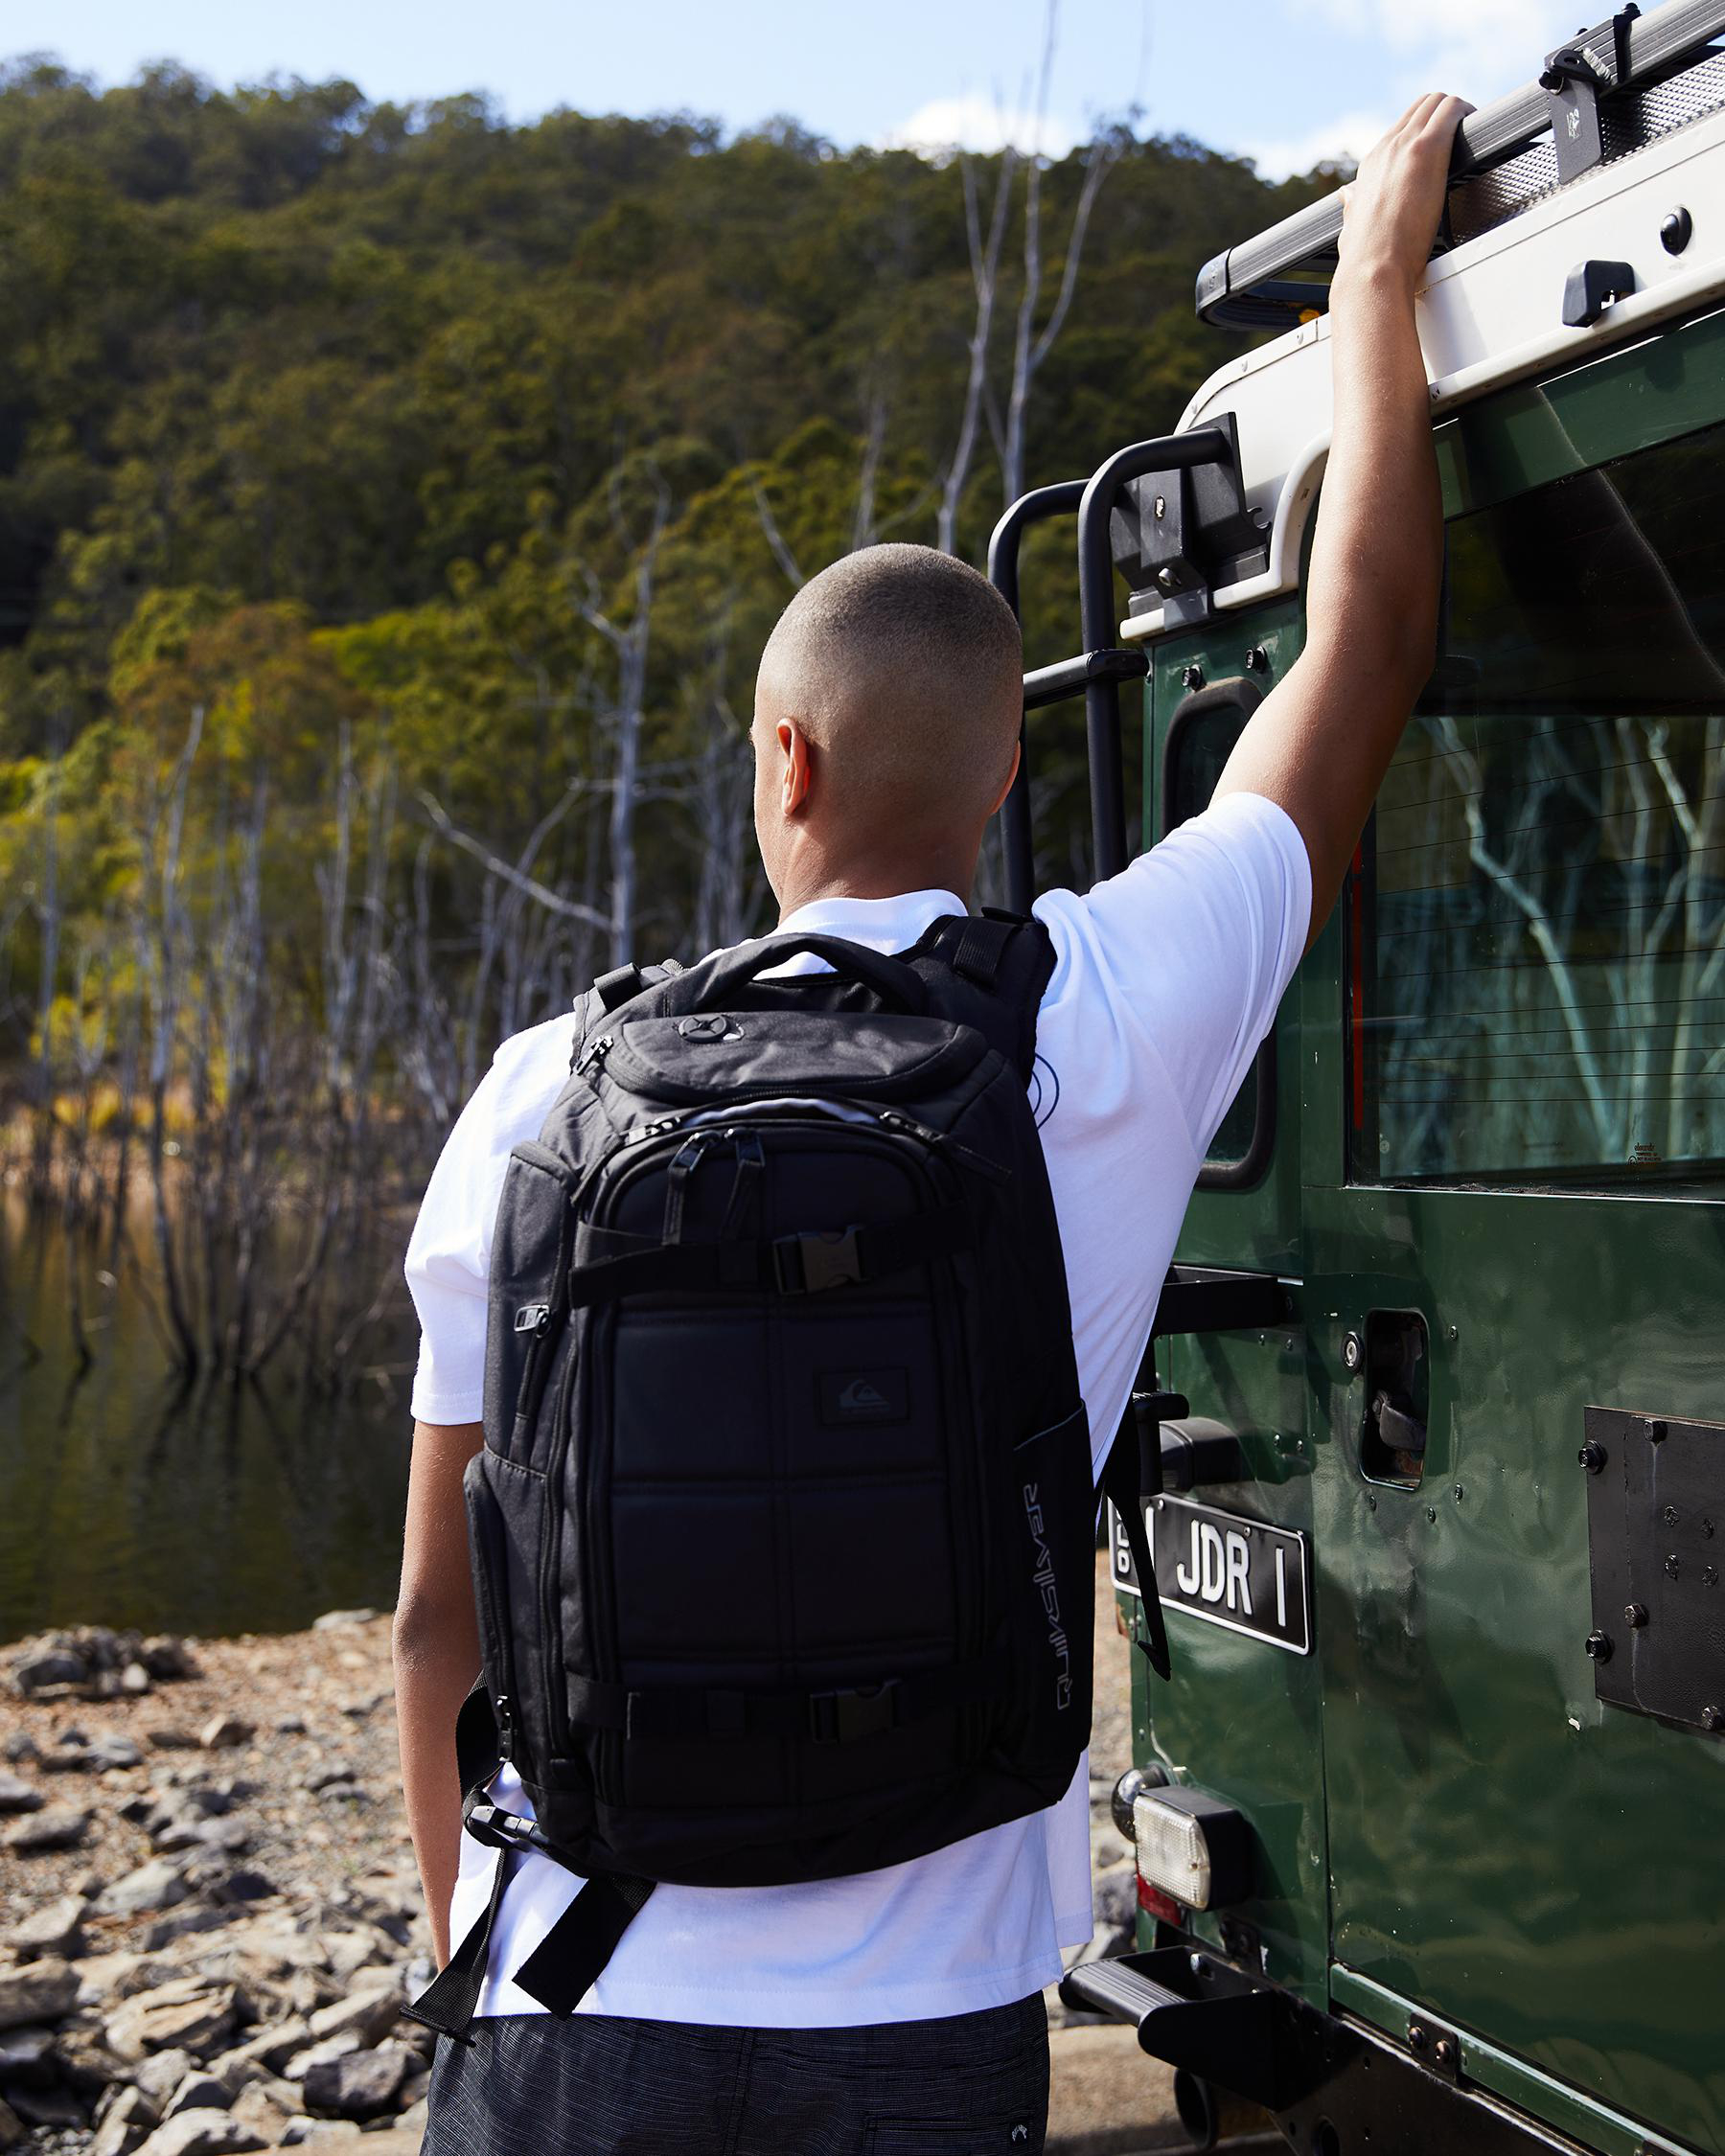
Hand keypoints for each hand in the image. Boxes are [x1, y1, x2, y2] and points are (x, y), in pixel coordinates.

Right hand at [1336, 93, 1472, 295]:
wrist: (1372, 268)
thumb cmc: (1367, 258)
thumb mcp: (1352, 224)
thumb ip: (1353, 204)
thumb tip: (1348, 196)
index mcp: (1371, 165)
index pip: (1402, 127)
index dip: (1426, 128)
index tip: (1443, 144)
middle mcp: (1386, 149)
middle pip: (1421, 105)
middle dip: (1445, 113)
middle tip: (1464, 132)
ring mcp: (1405, 146)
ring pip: (1437, 100)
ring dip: (1459, 110)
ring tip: (1473, 130)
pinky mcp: (1426, 149)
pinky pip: (1451, 110)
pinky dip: (1467, 113)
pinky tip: (1477, 128)